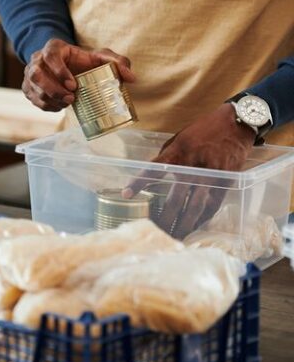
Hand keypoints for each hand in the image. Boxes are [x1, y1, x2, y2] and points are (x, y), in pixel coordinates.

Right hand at [22, 38, 135, 110]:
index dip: (59, 71)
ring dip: (50, 99)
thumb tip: (131, 78)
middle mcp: (37, 59)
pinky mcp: (28, 87)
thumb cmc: (83, 61)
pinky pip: (33, 99)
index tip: (73, 85)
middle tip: (71, 99)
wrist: (66, 66)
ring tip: (67, 103)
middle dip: (53, 89)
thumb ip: (117, 62)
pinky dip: (46, 106)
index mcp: (53, 48)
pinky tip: (59, 106)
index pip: (50, 55)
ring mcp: (30, 74)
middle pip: (36, 74)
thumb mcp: (100, 57)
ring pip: (33, 88)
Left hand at [123, 103, 255, 237]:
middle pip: (176, 198)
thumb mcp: (178, 139)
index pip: (154, 170)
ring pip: (195, 207)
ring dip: (184, 224)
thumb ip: (166, 157)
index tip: (126, 194)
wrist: (235, 124)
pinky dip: (202, 219)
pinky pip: (212, 206)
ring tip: (175, 236)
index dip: (139, 183)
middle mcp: (194, 166)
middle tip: (155, 231)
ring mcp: (211, 176)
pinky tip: (193, 227)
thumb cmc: (202, 131)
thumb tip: (152, 177)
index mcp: (178, 152)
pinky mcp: (226, 183)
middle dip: (165, 217)